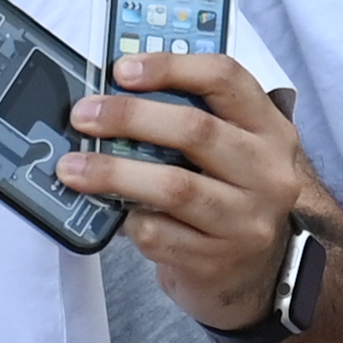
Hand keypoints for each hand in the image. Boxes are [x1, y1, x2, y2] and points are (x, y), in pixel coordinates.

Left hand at [59, 53, 315, 333]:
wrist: (254, 275)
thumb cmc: (228, 196)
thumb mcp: (229, 149)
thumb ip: (189, 117)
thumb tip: (113, 95)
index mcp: (269, 130)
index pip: (226, 79)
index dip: (171, 67)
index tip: (122, 70)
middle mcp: (267, 173)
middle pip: (195, 130)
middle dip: (129, 117)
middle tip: (83, 116)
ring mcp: (246, 221)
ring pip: (174, 187)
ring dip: (114, 173)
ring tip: (73, 167)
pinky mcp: (218, 260)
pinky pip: (159, 233)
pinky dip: (127, 219)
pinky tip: (113, 211)